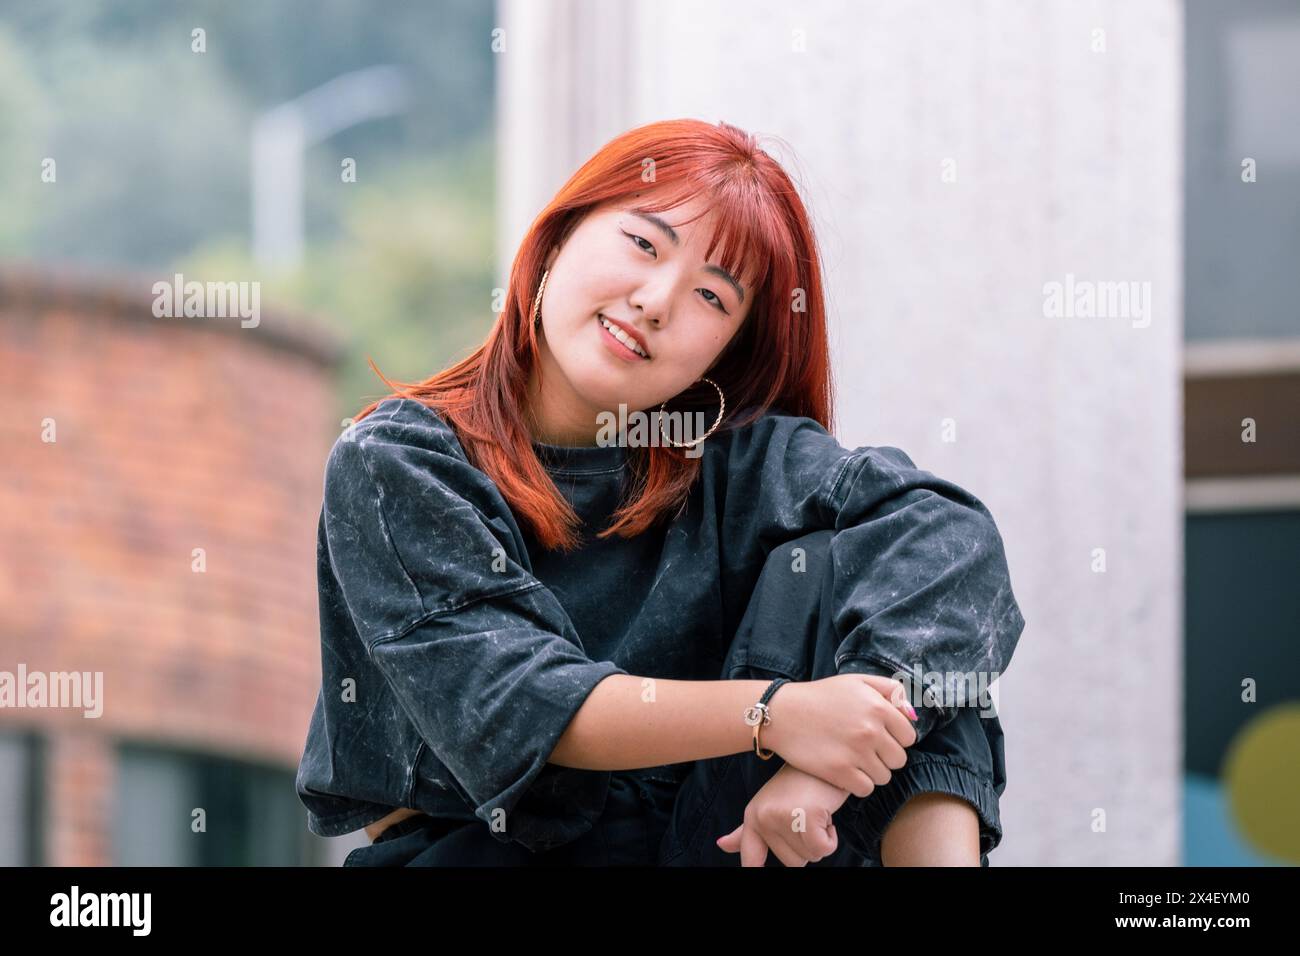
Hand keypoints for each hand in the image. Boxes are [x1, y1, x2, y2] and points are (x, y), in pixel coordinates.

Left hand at [715, 763, 851, 866]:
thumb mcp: (770, 804)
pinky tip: (826, 814)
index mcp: (753, 815)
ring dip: (821, 838)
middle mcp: (763, 817)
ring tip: (816, 811)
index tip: (756, 871)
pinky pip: (823, 849)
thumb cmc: (800, 783)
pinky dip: (831, 837)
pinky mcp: (806, 816)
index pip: (750, 856)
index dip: (753, 869)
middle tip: (808, 815)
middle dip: (808, 844)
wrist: (823, 754)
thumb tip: (722, 845)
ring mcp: (782, 816)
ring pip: (810, 856)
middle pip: (793, 862)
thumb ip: (748, 830)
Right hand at [760, 674, 917, 797]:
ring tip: (854, 759)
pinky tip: (845, 770)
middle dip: (884, 756)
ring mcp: (856, 753)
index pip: (909, 737)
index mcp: (878, 707)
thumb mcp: (857, 682)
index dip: (895, 738)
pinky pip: (866, 789)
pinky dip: (858, 784)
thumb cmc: (821, 696)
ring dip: (872, 771)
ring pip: (884, 777)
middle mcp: (870, 731)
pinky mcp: (840, 772)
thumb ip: (891, 691)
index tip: (879, 736)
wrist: (783, 712)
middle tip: (864, 748)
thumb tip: (913, 715)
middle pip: (898, 759)